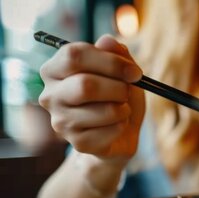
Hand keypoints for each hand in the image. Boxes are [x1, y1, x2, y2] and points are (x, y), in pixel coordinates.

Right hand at [38, 34, 145, 162]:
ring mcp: (61, 121)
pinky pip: (110, 131)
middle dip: (118, 88)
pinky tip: (118, 126)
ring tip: (122, 109)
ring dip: (123, 109)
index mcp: (55, 69)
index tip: (135, 72)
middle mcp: (50, 95)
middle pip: (86, 85)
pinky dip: (123, 126)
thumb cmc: (118, 97)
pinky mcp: (77, 143)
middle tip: (128, 92)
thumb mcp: (122, 72)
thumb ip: (117, 54)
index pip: (74, 55)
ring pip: (104, 111)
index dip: (110, 61)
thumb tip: (108, 41)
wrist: (123, 134)